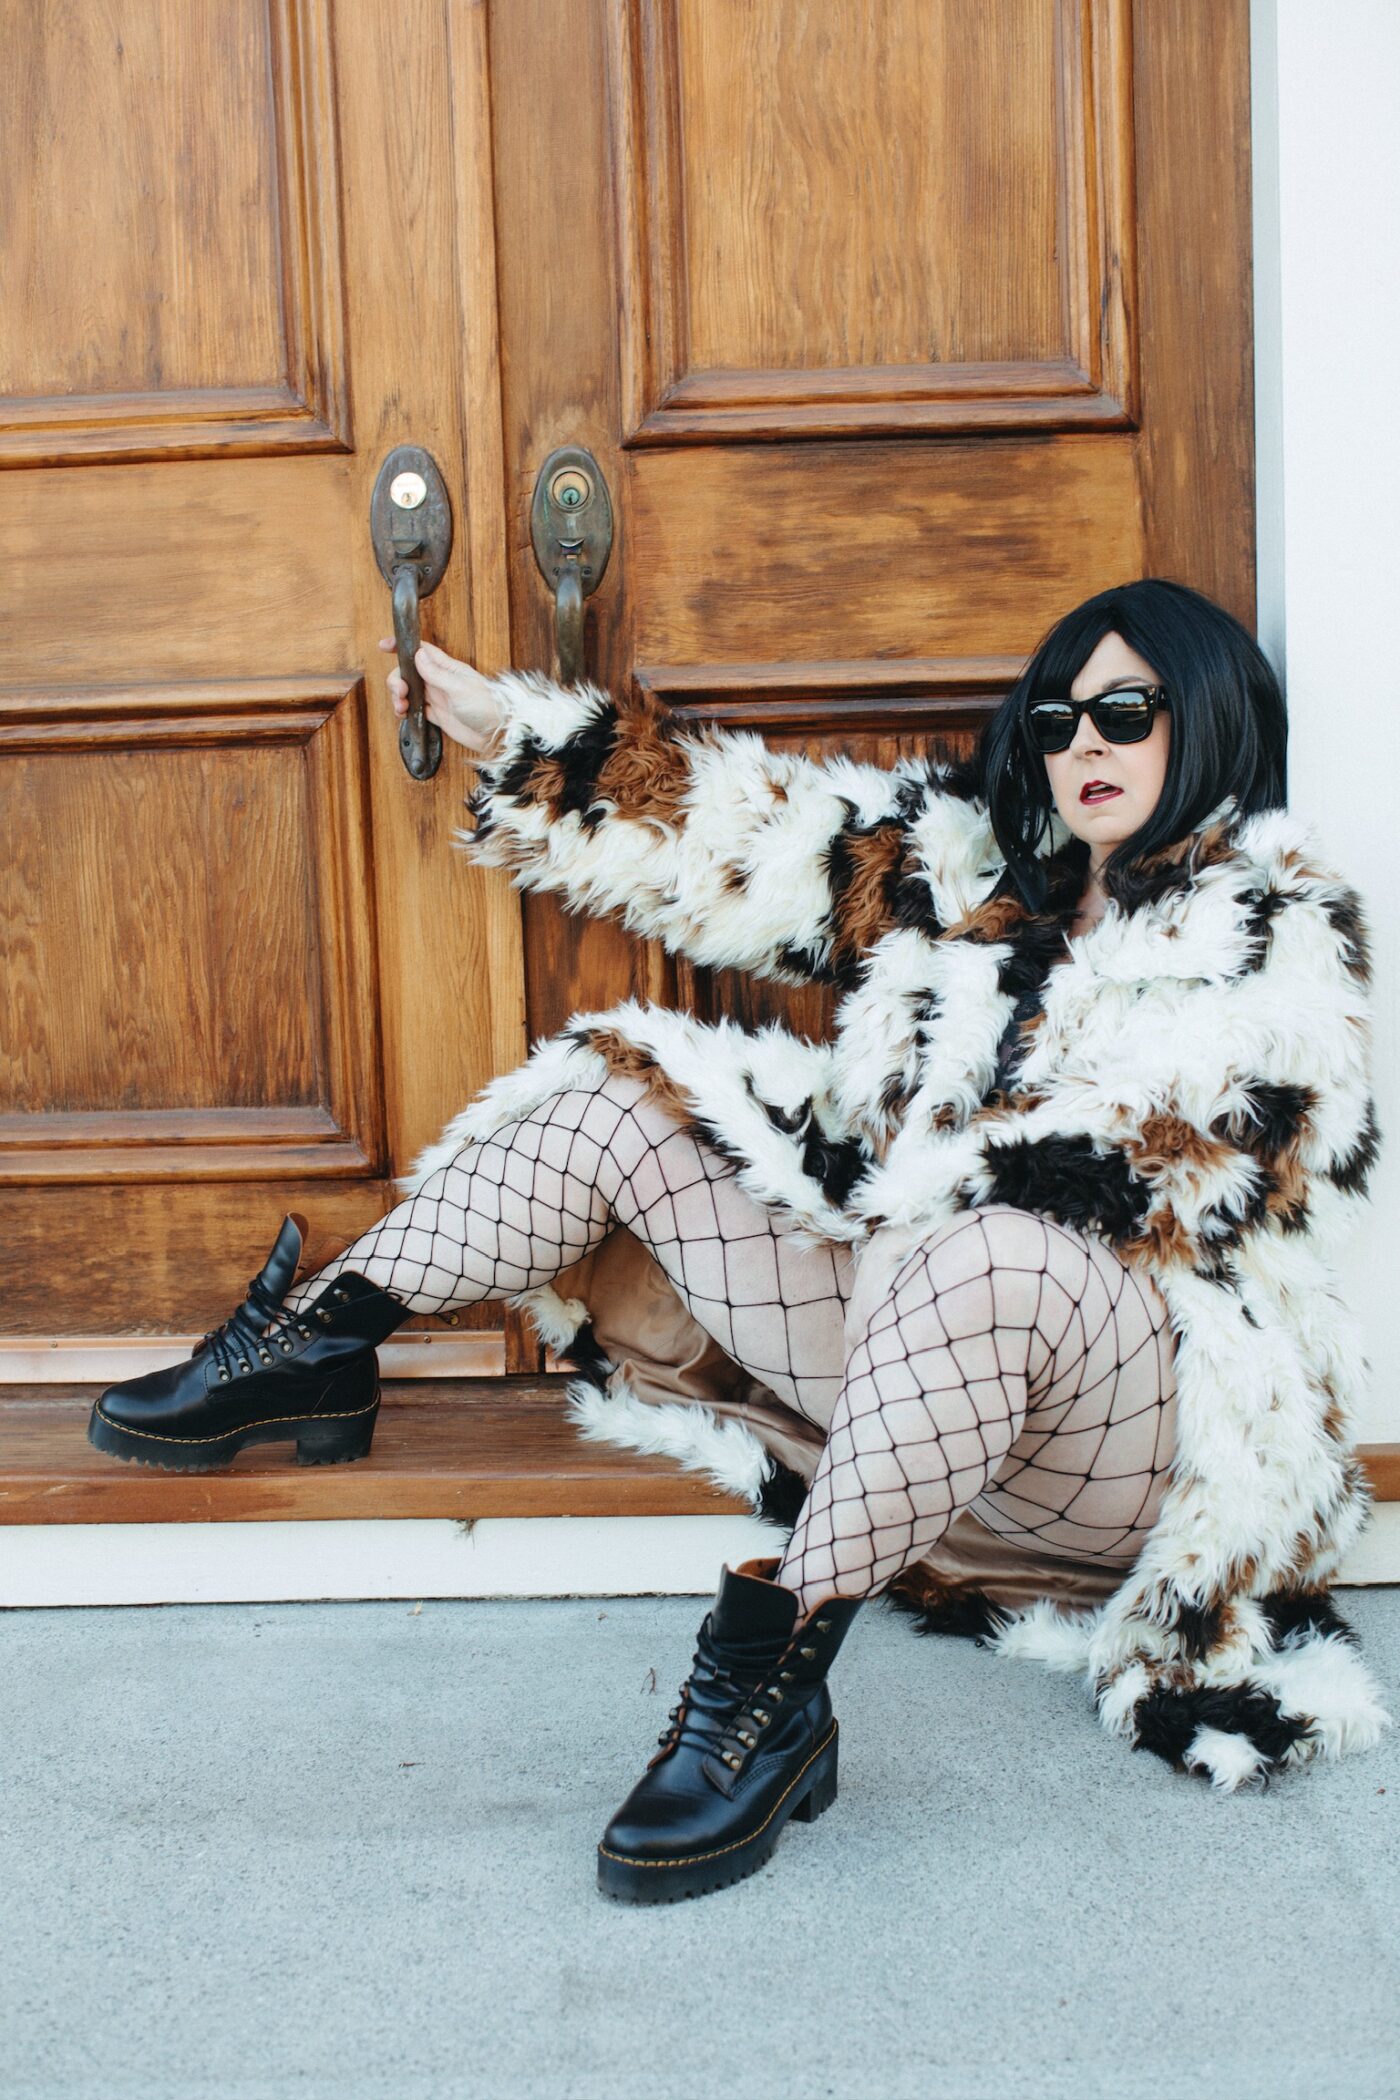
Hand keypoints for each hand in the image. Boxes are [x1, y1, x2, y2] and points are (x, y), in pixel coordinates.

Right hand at [378, 638, 506, 757]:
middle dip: (398, 680)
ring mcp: (439, 697)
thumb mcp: (459, 688)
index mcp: (448, 668)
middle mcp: (441, 680)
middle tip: (401, 693)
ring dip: (399, 697)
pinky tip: (404, 714)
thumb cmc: (487, 707)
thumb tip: (418, 654)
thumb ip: (436, 673)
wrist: (497, 734)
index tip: (384, 646)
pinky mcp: (438, 715)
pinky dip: (406, 711)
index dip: (402, 646)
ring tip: (401, 707)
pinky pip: (416, 709)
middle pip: (409, 673)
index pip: (421, 650)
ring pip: (410, 691)